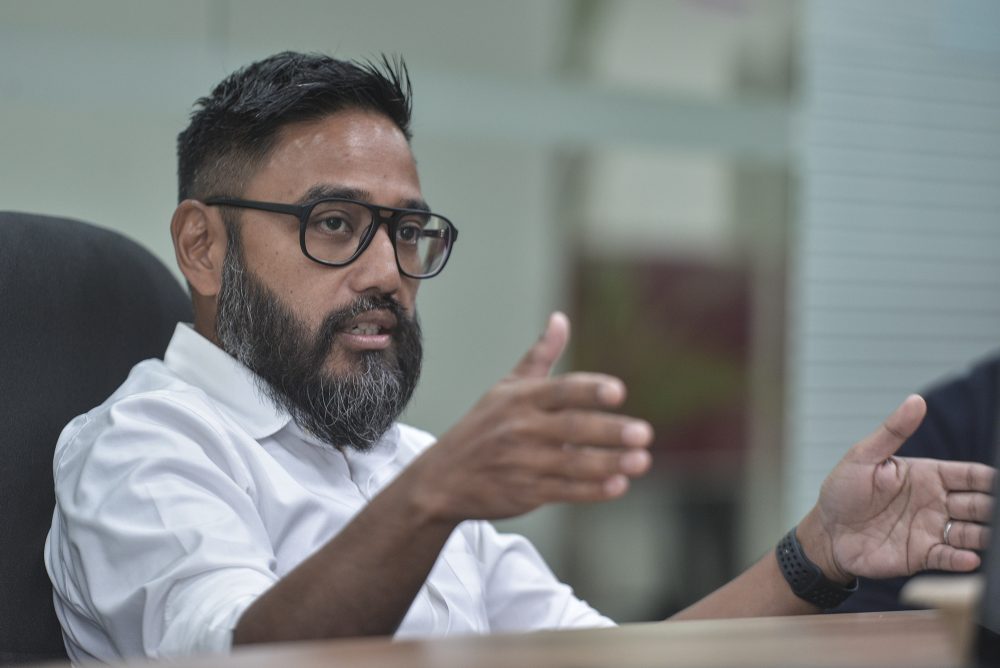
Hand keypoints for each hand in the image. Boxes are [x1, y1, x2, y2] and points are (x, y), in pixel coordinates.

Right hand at [407, 312, 653, 521]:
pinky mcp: (525, 493)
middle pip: (571, 429)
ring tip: (641, 461)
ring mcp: (522, 463)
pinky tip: (618, 485)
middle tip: (644, 432)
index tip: (618, 392)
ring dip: (609, 463)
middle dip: (609, 431)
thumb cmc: (483, 427)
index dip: (588, 391)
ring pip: (572, 464)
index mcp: (520, 399)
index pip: (559, 391)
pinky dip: (592, 490)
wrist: (443, 479)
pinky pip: (564, 492)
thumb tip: (561, 318)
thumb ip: (539, 356)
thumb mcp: (506, 389)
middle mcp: (521, 429)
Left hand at [798, 395, 995, 582]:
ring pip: (972, 532)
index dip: (989, 479)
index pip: (970, 475)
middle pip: (979, 504)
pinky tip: (970, 558)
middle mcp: (936, 503)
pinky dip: (962, 559)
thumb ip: (893, 431)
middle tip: (996, 512)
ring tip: (989, 536)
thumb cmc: (843, 491)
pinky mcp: (922, 556)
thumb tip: (916, 401)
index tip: (997, 483)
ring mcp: (931, 530)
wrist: (826, 531)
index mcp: (928, 476)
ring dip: (984, 535)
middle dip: (992, 508)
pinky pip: (949, 558)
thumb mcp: (864, 456)